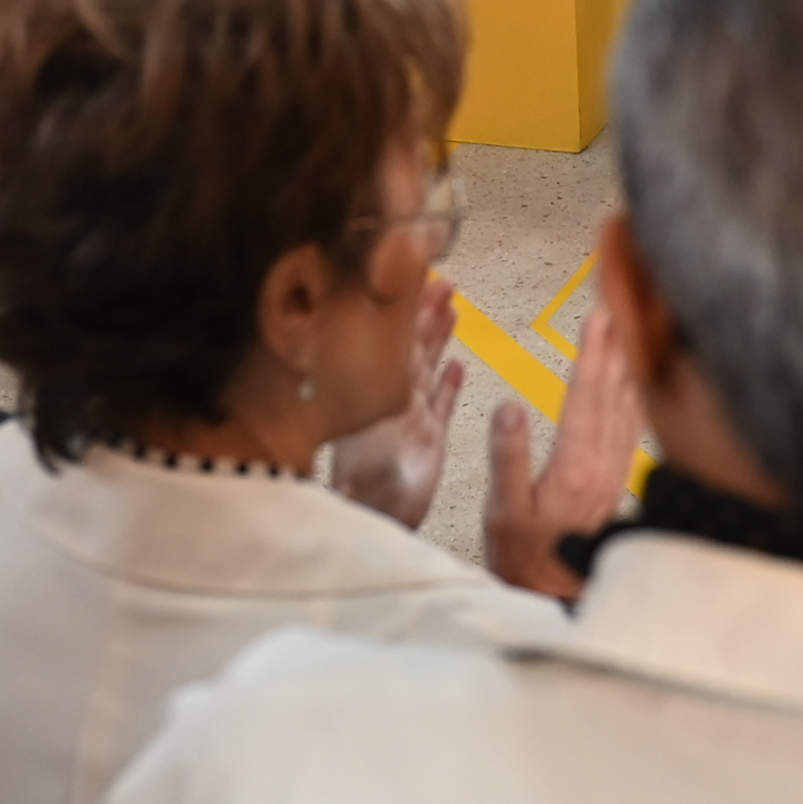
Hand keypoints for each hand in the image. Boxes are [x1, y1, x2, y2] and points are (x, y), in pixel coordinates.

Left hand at [325, 279, 463, 530]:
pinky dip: (451, 384)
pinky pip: (443, 404)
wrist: (377, 522)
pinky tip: (458, 364)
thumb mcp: (361, 446)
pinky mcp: (429, 440)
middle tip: (442, 281)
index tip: (413, 280)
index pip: (391, 341)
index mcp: (376, 394)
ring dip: (439, 337)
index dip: (402, 311)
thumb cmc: (364, 490)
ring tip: (452, 307)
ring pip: (429, 367)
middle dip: (425, 313)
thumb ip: (361, 416)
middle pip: (412, 346)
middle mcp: (392, 400)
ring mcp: (411, 418)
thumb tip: (344, 377)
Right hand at [486, 286, 644, 598]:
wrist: (555, 595)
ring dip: (627, 365)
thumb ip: (508, 457)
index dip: (593, 354)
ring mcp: (613, 473)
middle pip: (615, 393)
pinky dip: (634, 396)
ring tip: (626, 330)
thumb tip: (510, 408)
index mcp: (575, 467)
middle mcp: (602, 466)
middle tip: (616, 305)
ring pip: (628, 407)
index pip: (587, 397)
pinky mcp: (615, 481)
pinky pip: (631, 427)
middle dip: (616, 346)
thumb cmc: (526, 557)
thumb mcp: (503, 511)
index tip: (598, 316)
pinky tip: (634, 384)